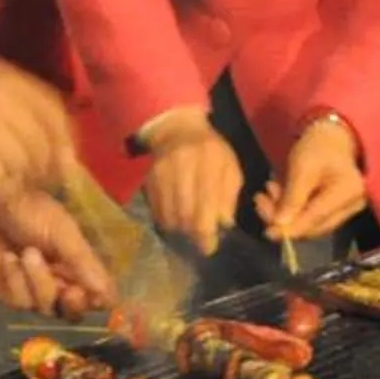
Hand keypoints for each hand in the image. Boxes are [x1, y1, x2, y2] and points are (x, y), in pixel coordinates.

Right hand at [0, 56, 71, 201]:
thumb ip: (19, 120)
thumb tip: (66, 158)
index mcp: (5, 78)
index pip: (54, 110)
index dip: (65, 142)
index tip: (64, 167)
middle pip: (43, 141)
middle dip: (44, 169)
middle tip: (33, 186)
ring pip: (23, 163)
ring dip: (21, 183)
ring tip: (7, 188)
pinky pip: (0, 178)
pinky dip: (2, 192)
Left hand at [0, 172, 114, 316]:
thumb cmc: (31, 211)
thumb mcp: (64, 232)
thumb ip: (85, 264)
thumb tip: (112, 298)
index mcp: (76, 267)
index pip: (94, 296)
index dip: (96, 302)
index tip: (95, 297)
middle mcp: (57, 283)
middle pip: (71, 312)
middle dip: (71, 303)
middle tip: (70, 292)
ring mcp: (30, 291)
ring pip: (44, 306)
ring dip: (37, 281)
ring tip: (27, 253)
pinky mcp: (5, 293)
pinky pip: (17, 300)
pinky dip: (14, 278)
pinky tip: (7, 258)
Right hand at [139, 114, 244, 257]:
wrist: (178, 130)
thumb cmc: (212, 152)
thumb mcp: (230, 167)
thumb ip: (229, 196)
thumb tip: (224, 224)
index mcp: (209, 160)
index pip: (206, 203)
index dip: (207, 231)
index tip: (210, 248)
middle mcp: (182, 165)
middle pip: (185, 213)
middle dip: (193, 235)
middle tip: (200, 244)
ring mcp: (162, 172)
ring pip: (169, 216)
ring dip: (180, 230)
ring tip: (189, 231)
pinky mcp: (149, 180)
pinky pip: (156, 211)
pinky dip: (167, 221)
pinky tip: (176, 220)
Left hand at [257, 114, 366, 242]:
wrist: (332, 136)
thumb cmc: (317, 146)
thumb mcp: (301, 168)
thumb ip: (292, 198)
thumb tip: (279, 226)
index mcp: (347, 192)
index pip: (316, 218)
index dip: (291, 229)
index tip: (267, 232)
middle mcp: (352, 205)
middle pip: (314, 226)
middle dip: (285, 220)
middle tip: (260, 204)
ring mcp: (346, 209)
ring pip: (310, 223)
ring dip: (285, 214)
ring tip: (264, 196)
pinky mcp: (336, 209)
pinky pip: (312, 217)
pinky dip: (292, 210)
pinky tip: (277, 196)